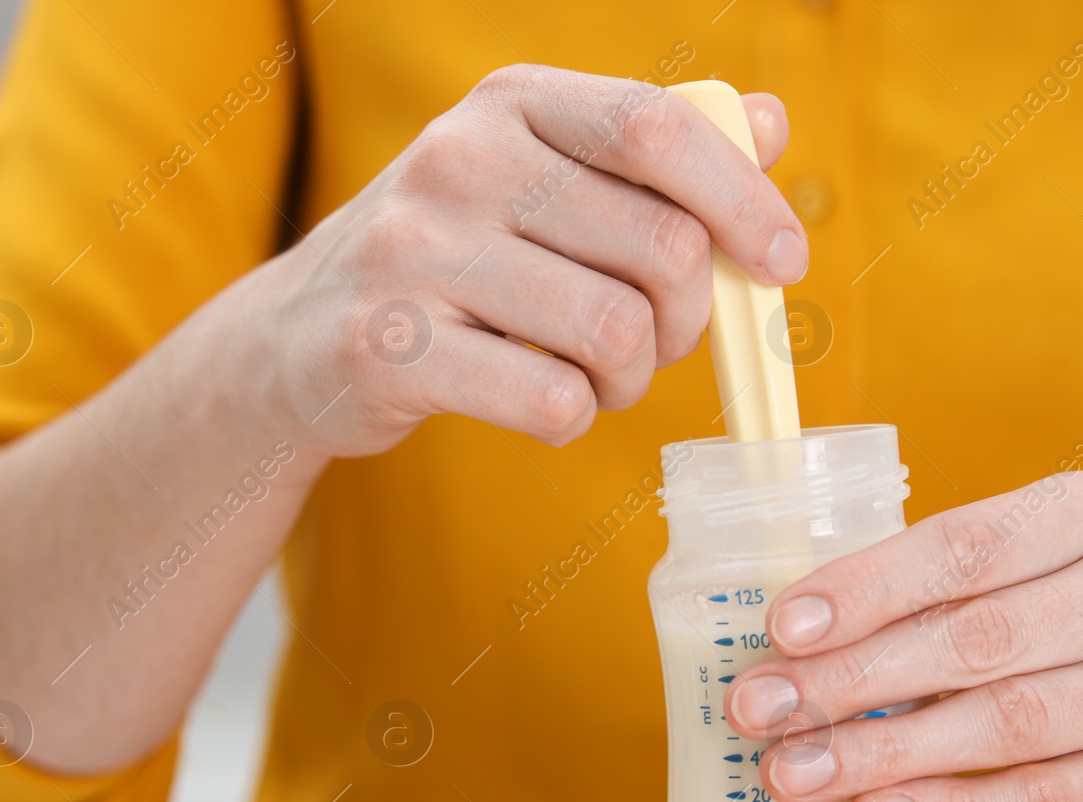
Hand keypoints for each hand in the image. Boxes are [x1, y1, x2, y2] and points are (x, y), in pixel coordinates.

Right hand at [262, 65, 805, 456]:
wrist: (299, 339)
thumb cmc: (455, 258)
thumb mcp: (541, 179)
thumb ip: (653, 154)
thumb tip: (768, 123)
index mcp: (510, 102)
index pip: (656, 128)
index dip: (743, 199)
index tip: (783, 262)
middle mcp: (457, 160)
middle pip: (659, 248)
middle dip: (688, 320)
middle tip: (658, 342)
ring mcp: (412, 253)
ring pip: (614, 333)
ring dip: (632, 380)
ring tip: (600, 379)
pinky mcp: (386, 349)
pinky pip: (550, 399)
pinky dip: (573, 418)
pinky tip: (542, 403)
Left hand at [724, 470, 1082, 801]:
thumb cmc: (1074, 617)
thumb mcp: (1029, 569)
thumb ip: (932, 590)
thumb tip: (787, 648)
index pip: (965, 547)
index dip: (867, 587)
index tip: (780, 628)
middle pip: (977, 639)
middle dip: (852, 678)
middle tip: (759, 712)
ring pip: (1006, 723)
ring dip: (884, 754)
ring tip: (794, 774)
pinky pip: (1044, 801)